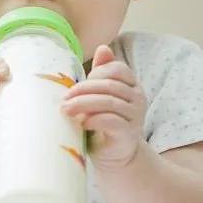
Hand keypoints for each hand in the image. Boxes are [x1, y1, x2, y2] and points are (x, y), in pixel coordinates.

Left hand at [60, 44, 147, 170]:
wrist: (115, 155)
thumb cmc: (104, 121)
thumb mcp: (101, 95)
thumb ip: (101, 73)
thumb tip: (102, 47)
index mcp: (132, 84)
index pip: (117, 69)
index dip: (95, 74)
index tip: (75, 86)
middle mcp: (138, 97)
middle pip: (110, 85)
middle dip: (84, 89)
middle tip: (64, 98)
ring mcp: (136, 116)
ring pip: (109, 102)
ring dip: (84, 104)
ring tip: (66, 109)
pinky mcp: (128, 134)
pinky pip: (112, 121)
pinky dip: (95, 120)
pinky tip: (82, 123)